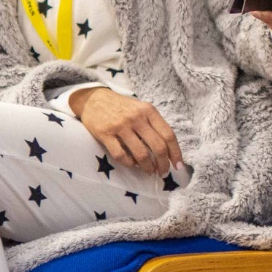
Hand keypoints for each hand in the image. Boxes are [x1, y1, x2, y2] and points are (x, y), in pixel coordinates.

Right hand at [69, 87, 183, 176]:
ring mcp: (120, 126)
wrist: (93, 99)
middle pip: (158, 147)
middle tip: (163, 172)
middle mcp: (137, 118)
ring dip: (148, 167)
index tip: (178, 165)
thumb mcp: (140, 108)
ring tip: (149, 171)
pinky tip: (132, 164)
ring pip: (141, 154)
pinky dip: (129, 164)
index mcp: (148, 111)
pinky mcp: (105, 134)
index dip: (176, 153)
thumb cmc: (121, 107)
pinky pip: (121, 155)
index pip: (168, 135)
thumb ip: (153, 124)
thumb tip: (167, 149)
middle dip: (163, 164)